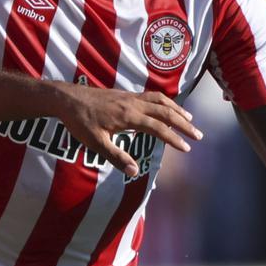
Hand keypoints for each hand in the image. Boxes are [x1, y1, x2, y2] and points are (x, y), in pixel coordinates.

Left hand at [51, 84, 201, 175]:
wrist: (66, 98)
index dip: (174, 139)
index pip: (158, 128)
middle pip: (165, 111)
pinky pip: (151, 96)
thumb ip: (116, 157)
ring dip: (176, 109)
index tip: (187, 148)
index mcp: (129, 116)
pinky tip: (166, 108)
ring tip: (189, 119)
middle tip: (198, 135)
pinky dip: (164, 102)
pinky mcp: (125, 94)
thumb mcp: (95, 142)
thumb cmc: (79, 121)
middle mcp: (133, 103)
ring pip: (160, 100)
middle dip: (184, 124)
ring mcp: (130, 97)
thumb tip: (134, 171)